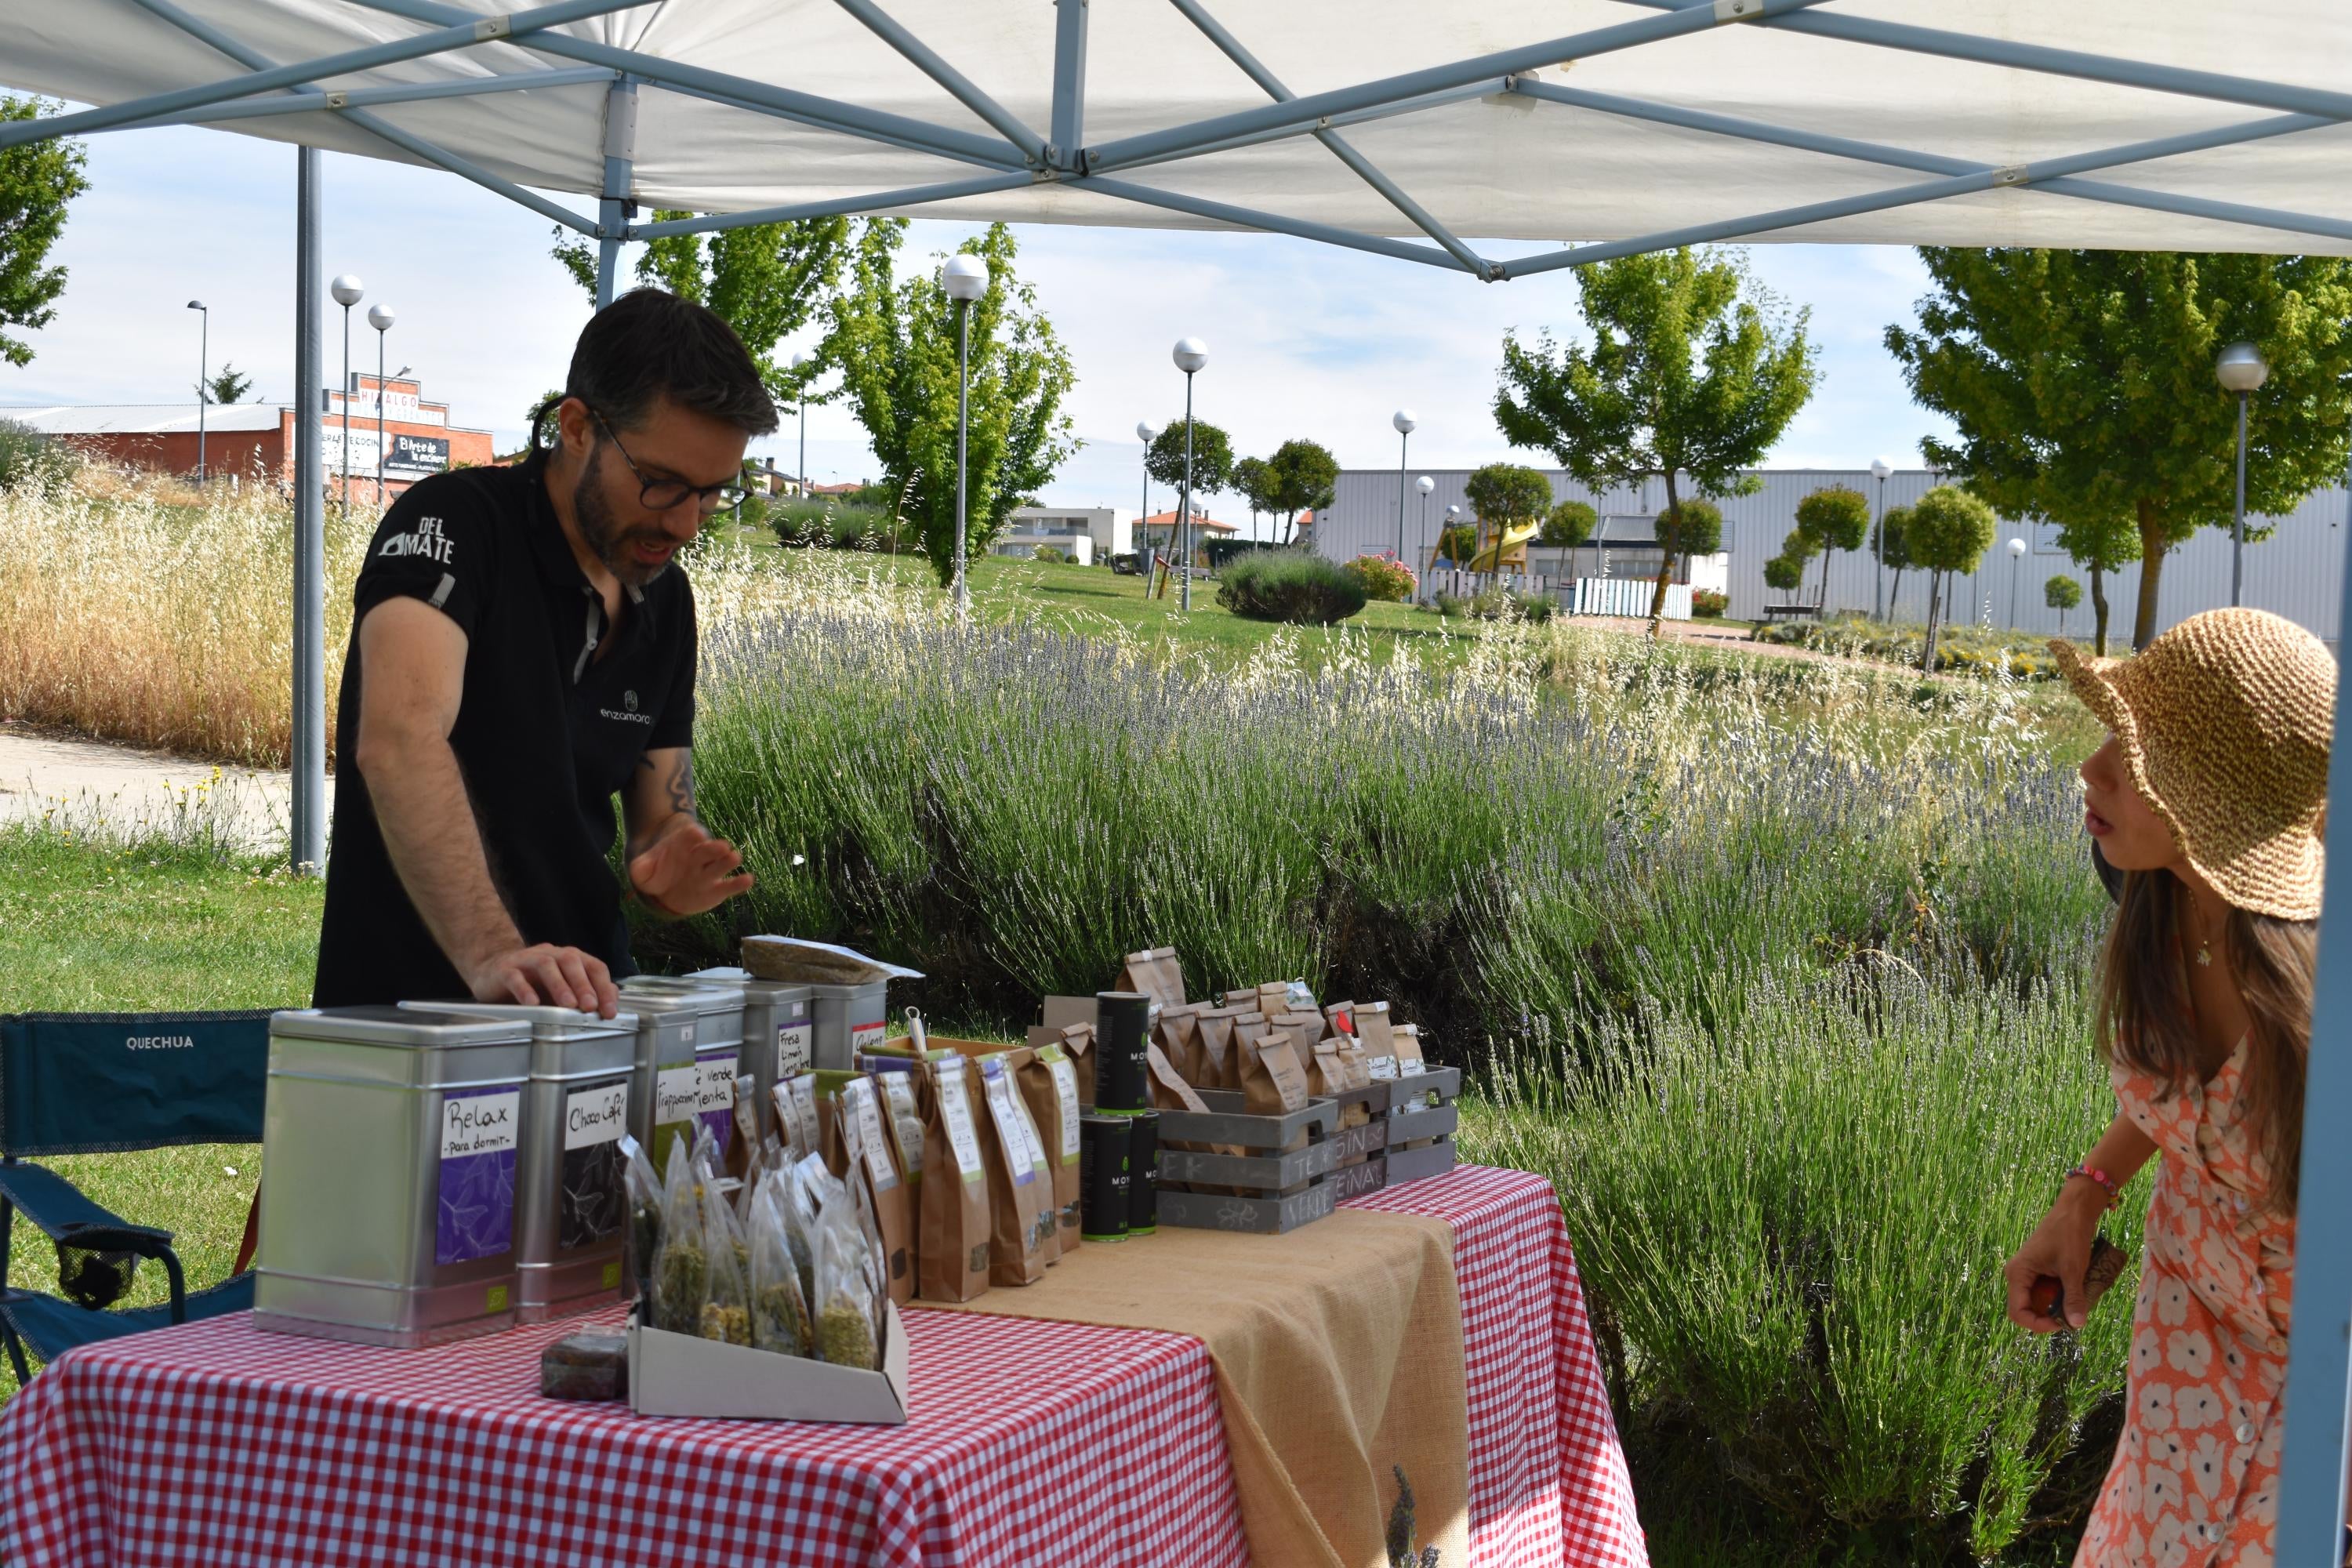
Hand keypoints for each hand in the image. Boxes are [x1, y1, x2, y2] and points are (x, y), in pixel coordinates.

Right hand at [466, 943, 618, 1016]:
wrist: (492, 973)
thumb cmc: (533, 983)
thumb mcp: (562, 989)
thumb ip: (586, 993)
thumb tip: (611, 1002)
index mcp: (569, 958)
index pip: (594, 967)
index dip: (604, 988)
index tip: (610, 1011)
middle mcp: (550, 954)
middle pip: (571, 961)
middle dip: (584, 985)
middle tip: (591, 1006)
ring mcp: (526, 960)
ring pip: (546, 965)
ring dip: (559, 985)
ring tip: (568, 1005)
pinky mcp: (505, 970)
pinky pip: (515, 977)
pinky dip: (525, 990)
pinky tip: (533, 1004)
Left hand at [627, 817, 753, 918]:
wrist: (669, 890)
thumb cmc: (658, 873)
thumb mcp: (643, 870)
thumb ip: (640, 868)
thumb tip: (639, 868)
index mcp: (683, 846)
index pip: (688, 836)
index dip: (691, 835)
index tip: (695, 834)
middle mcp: (700, 857)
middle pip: (708, 849)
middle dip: (714, 847)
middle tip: (721, 846)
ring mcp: (709, 873)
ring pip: (721, 865)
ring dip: (728, 861)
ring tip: (734, 858)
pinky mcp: (717, 890)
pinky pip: (730, 886)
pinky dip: (739, 883)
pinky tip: (748, 880)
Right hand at [2004, 1183, 2104, 1332]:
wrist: (2074, 1210)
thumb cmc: (2069, 1235)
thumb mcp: (2073, 1270)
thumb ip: (2073, 1298)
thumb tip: (2077, 1325)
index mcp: (2017, 1273)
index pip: (2018, 1312)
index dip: (2038, 1324)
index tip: (2061, 1324)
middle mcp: (2017, 1275)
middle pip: (2026, 1309)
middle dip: (2048, 1317)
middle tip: (2070, 1315)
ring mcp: (2028, 1273)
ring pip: (2037, 1302)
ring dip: (2055, 1307)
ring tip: (2074, 1303)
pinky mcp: (2038, 1270)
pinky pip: (2044, 1292)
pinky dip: (2058, 1297)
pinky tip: (2073, 1293)